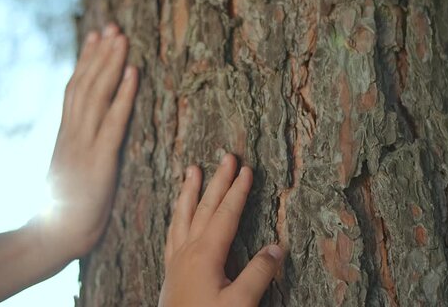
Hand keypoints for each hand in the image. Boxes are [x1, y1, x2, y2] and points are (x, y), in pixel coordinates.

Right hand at [34, 23, 137, 260]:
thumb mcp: (68, 171)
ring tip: (122, 38)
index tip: (95, 36)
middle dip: (100, 54)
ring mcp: (84, 144)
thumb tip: (82, 136)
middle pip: (85, 84)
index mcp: (66, 135)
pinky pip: (113, 121)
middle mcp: (73, 133)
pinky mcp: (99, 159)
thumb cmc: (64, 210)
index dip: (86, 61)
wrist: (53, 235)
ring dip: (111, 64)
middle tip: (112, 27)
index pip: (75, 89)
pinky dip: (123, 95)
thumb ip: (76, 149)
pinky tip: (133, 74)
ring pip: (97, 94)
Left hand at [159, 154, 283, 306]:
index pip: (225, 214)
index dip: (237, 191)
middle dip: (217, 181)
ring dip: (189, 192)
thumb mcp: (240, 304)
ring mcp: (176, 260)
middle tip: (226, 156)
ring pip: (183, 216)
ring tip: (191, 171)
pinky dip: (177, 216)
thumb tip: (276, 246)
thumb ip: (258, 274)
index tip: (246, 169)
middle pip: (205, 207)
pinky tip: (178, 214)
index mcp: (205, 254)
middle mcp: (187, 251)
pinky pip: (172, 233)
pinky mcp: (171, 271)